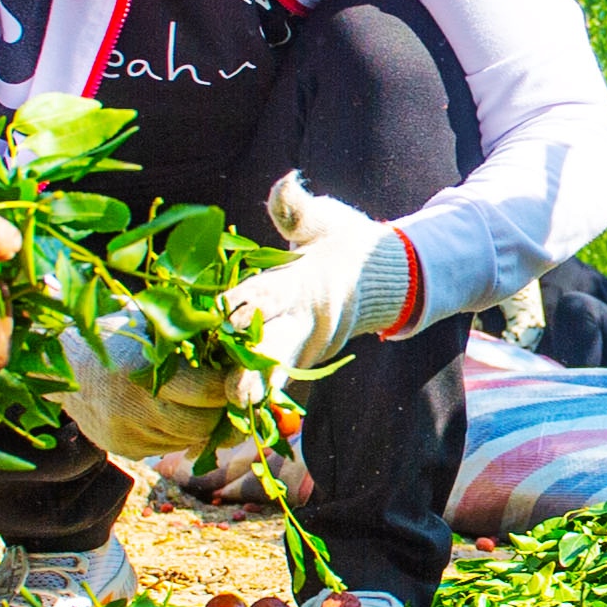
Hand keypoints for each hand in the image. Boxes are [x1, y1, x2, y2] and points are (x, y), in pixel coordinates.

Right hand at [60, 304, 224, 463]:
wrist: (63, 364)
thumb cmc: (115, 334)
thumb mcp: (148, 322)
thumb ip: (188, 333)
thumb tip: (238, 345)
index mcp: (142, 372)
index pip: (208, 392)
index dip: (229, 384)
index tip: (237, 373)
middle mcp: (133, 409)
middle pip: (202, 423)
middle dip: (220, 409)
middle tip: (224, 391)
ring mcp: (127, 434)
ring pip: (189, 440)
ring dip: (201, 423)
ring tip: (199, 400)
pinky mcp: (124, 449)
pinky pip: (169, 447)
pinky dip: (178, 432)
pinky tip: (171, 410)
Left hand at [165, 175, 408, 407]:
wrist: (383, 281)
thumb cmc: (344, 242)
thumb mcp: (325, 220)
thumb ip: (296, 206)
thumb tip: (284, 182)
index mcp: (306, 285)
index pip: (273, 294)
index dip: (247, 304)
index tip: (222, 314)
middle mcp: (305, 323)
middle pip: (277, 348)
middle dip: (256, 371)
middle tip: (236, 394)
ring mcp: (303, 348)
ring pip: (275, 375)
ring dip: (253, 394)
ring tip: (229, 416)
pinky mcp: (298, 361)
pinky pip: (275, 383)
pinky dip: (256, 401)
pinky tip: (227, 424)